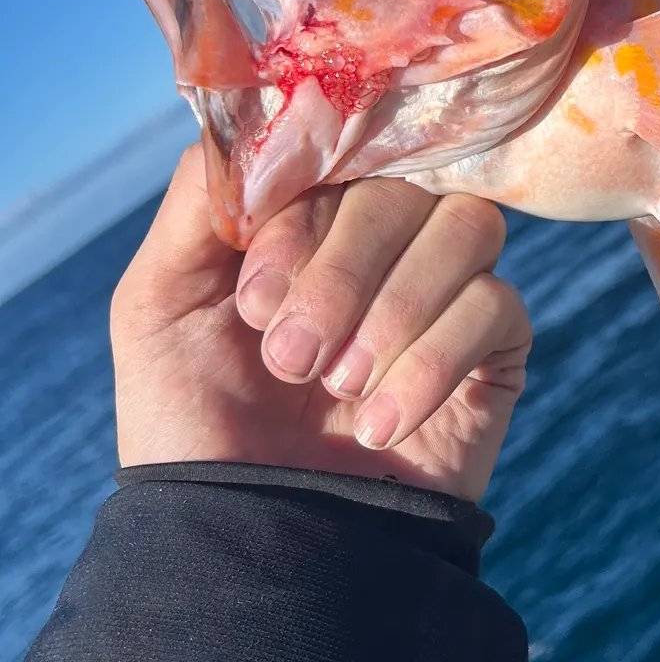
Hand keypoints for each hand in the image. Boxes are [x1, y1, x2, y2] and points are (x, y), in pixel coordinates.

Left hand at [112, 146, 530, 500]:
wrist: (259, 548)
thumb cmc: (198, 427)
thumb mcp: (159, 304)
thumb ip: (204, 197)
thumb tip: (269, 113)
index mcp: (311, 215)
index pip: (340, 152)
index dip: (303, 216)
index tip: (253, 300)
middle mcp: (385, 240)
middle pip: (404, 187)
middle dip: (342, 275)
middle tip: (291, 359)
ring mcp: (446, 289)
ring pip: (467, 227)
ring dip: (395, 308)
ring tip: (338, 388)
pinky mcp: (496, 348)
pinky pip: (498, 306)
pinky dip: (432, 361)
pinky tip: (381, 423)